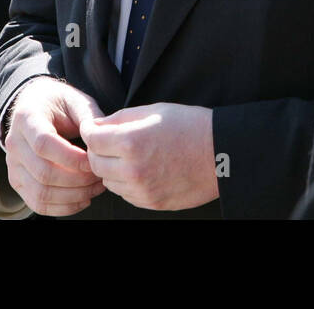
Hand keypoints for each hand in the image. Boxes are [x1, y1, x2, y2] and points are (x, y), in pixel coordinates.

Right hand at [4, 77, 104, 215]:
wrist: (37, 106)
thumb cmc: (60, 103)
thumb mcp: (76, 100)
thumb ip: (89, 117)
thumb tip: (100, 140)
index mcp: (27, 117)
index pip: (44, 144)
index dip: (71, 157)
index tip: (94, 160)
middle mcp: (14, 143)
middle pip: (43, 172)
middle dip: (78, 180)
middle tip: (101, 176)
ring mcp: (13, 165)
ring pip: (41, 192)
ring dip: (73, 195)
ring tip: (96, 188)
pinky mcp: (18, 181)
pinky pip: (37, 203)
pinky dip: (62, 207)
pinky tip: (83, 200)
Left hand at [80, 103, 217, 210]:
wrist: (222, 152)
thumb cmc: (191, 126)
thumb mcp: (155, 110)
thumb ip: (121, 118)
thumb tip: (97, 125)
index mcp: (131, 142)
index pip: (91, 139)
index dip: (91, 131)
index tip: (96, 129)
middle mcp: (132, 169)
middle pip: (95, 163)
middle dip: (100, 151)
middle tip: (113, 142)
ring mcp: (142, 190)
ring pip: (108, 181)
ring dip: (113, 169)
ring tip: (133, 156)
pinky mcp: (151, 202)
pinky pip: (126, 194)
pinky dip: (128, 183)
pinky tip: (144, 169)